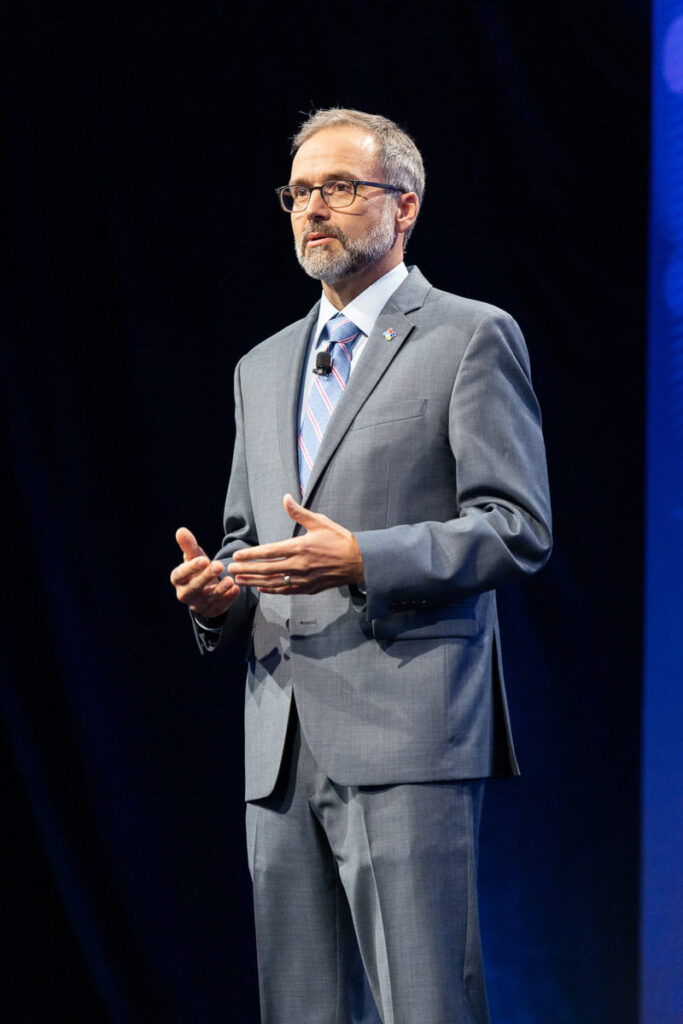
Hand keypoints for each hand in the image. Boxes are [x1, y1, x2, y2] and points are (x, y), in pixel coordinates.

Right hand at [170, 527, 239, 618]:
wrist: (205, 589)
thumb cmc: (198, 569)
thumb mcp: (194, 556)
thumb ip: (188, 545)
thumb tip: (181, 530)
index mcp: (178, 579)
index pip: (180, 574)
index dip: (191, 568)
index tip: (204, 559)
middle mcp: (185, 594)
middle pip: (194, 587)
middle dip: (206, 577)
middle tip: (219, 565)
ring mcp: (198, 605)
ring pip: (208, 599)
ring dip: (220, 590)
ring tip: (231, 580)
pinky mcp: (211, 611)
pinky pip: (219, 607)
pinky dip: (228, 599)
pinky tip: (237, 590)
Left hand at [228, 494, 363, 594]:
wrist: (360, 562)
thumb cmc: (340, 539)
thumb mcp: (321, 522)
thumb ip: (300, 513)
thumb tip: (285, 498)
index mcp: (301, 546)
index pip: (270, 551)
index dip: (251, 554)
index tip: (237, 556)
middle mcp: (300, 565)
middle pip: (267, 569)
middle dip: (247, 570)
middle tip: (230, 570)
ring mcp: (304, 579)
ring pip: (274, 582)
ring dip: (254, 582)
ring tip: (240, 581)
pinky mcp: (309, 588)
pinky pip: (286, 590)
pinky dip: (272, 590)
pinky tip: (261, 588)